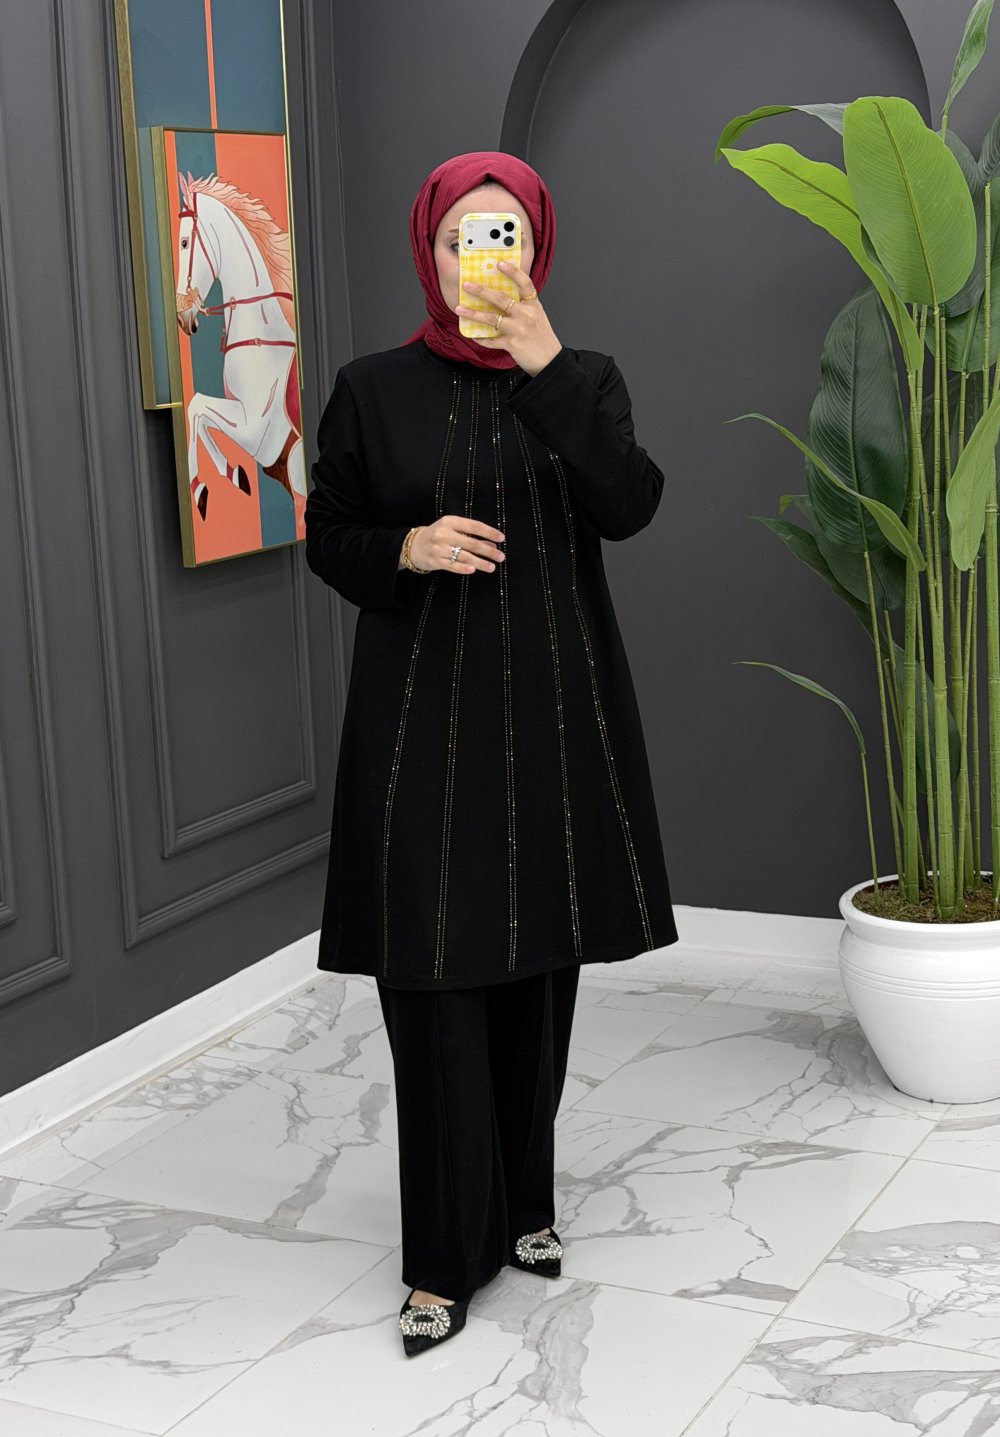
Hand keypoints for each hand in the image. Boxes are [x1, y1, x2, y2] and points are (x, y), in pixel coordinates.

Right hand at [409, 515, 505, 575]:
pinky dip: (463, 568)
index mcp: (450, 521)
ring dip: (480, 562)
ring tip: (492, 567)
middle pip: (471, 542)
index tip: (502, 538)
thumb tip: (492, 544)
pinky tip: (473, 570)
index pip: (474, 526)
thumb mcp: (453, 531)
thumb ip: (471, 536)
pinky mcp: (434, 561)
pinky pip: (452, 565)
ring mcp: (438, 548)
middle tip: (500, 557)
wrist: (413, 546)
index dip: (489, 532)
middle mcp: (444, 533)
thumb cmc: (437, 536)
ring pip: (464, 556)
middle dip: (488, 551)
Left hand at [454, 260, 562, 376]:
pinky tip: (472, 334)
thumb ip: (522, 305)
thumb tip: (499, 296)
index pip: (524, 283)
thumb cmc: (541, 337)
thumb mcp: (537, 316)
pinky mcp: (512, 345)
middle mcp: (526, 315)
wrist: (549, 360)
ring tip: (459, 309)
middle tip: (467, 285)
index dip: (513, 272)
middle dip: (481, 291)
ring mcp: (518, 330)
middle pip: (501, 299)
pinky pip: (491, 340)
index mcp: (533, 305)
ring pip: (491, 319)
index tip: (500, 263)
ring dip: (473, 314)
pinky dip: (480, 338)